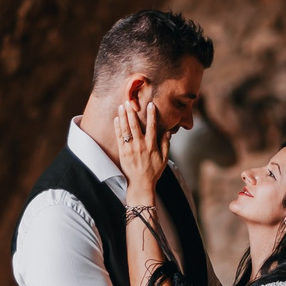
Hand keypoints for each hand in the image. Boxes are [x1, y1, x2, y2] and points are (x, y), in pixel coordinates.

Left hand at [114, 86, 169, 202]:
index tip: (150, 105)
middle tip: (130, 101)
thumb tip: (168, 132)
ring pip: (126, 129)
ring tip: (122, 106)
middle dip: (132, 112)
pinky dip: (117, 127)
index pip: (152, 127)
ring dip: (123, 117)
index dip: (151, 115)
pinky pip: (119, 137)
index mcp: (151, 146)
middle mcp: (140, 146)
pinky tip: (116, 119)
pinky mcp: (123, 152)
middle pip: (135, 125)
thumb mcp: (164, 159)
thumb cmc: (153, 171)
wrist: (140, 184)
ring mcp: (130, 149)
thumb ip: (165, 144)